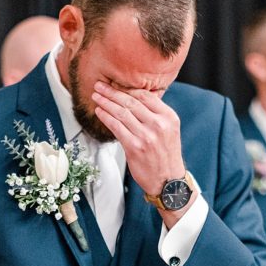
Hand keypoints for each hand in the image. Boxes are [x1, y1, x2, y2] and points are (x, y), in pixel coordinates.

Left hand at [91, 81, 185, 196]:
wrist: (168, 181)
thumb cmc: (166, 156)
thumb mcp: (169, 130)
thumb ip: (156, 114)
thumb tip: (136, 98)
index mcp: (168, 117)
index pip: (145, 96)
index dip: (127, 88)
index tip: (115, 84)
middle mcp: (158, 124)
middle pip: (131, 102)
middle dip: (112, 92)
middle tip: (100, 86)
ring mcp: (146, 136)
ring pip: (121, 113)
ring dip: (106, 103)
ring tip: (96, 96)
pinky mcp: (134, 147)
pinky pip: (116, 127)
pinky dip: (106, 117)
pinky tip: (99, 112)